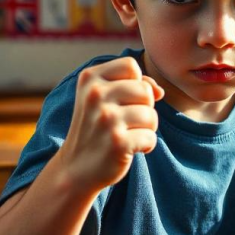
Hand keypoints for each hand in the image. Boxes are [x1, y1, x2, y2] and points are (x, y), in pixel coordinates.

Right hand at [56, 57, 164, 191]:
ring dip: (146, 128)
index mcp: (89, 78)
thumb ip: (133, 84)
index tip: (121, 100)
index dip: (135, 83)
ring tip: (126, 135)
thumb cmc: (96, 129)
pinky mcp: (117, 142)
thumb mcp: (104, 98)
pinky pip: (151, 137)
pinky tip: (128, 150)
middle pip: (145, 90)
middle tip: (124, 122)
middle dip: (144, 108)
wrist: (75, 169)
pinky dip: (146, 146)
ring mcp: (106, 119)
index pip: (131, 65)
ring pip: (151, 115)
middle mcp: (95, 95)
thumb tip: (160, 91)